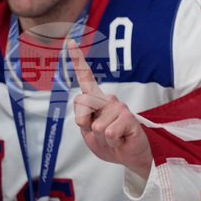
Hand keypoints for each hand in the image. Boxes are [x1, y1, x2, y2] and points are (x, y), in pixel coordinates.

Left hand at [69, 40, 152, 177]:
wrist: (130, 157)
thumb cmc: (110, 144)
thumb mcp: (88, 134)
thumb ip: (83, 119)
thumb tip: (84, 99)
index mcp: (97, 102)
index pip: (86, 79)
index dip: (77, 61)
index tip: (70, 42)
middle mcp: (108, 100)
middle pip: (82, 105)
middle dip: (85, 125)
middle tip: (101, 134)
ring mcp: (120, 107)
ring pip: (96, 126)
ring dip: (102, 139)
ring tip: (114, 139)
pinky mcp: (129, 117)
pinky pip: (109, 133)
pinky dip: (112, 142)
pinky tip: (122, 139)